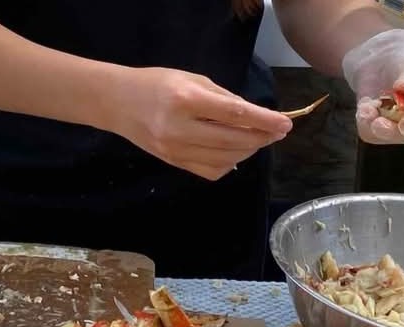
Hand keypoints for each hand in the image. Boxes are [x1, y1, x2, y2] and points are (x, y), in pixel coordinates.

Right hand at [105, 67, 292, 180]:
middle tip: (276, 133)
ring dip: (248, 151)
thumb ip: (223, 98)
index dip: (264, 121)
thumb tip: (255, 116)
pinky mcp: (173, 163)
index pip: (235, 114)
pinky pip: (211, 171)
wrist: (117, 103)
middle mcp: (180, 128)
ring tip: (257, 140)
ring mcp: (175, 150)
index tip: (285, 124)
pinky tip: (235, 153)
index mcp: (186, 99)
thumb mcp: (192, 78)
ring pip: (225, 159)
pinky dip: (229, 164)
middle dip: (261, 138)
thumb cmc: (156, 83)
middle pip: (233, 140)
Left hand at [341, 29, 403, 144]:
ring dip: (373, 122)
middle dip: (391, 130)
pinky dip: (364, 118)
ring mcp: (398, 130)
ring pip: (383, 137)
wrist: (383, 57)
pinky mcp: (377, 129)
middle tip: (378, 121)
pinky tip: (366, 105)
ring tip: (370, 105)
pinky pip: (367, 131)